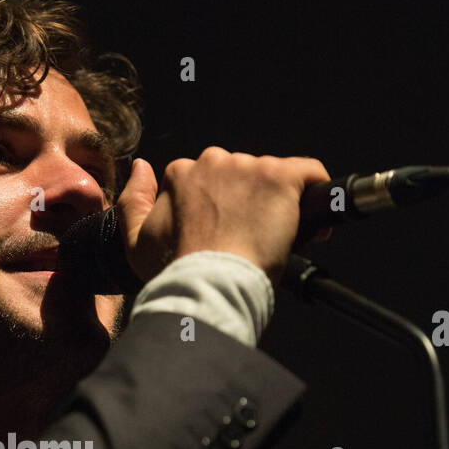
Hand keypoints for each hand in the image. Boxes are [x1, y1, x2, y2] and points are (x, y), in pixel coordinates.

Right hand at [116, 147, 332, 288]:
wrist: (208, 285)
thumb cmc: (175, 272)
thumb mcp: (134, 242)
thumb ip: (134, 200)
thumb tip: (141, 168)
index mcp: (181, 174)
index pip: (210, 182)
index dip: (223, 209)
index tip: (229, 233)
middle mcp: (214, 162)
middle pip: (243, 178)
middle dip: (250, 204)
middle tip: (252, 241)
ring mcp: (249, 167)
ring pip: (273, 180)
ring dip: (279, 206)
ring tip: (276, 242)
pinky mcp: (281, 177)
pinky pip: (309, 174)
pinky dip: (314, 193)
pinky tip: (312, 222)